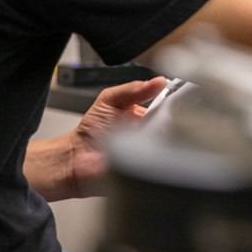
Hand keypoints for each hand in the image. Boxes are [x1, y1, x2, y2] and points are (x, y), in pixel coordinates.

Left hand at [26, 77, 165, 200]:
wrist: (76, 159)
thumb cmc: (90, 130)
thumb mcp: (109, 99)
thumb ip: (132, 89)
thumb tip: (157, 81)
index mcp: (144, 115)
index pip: (166, 107)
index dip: (172, 104)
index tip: (175, 101)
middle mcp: (150, 133)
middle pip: (172, 127)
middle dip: (168, 123)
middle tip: (157, 122)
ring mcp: (149, 152)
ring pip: (169, 145)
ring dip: (161, 140)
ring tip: (148, 137)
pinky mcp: (146, 169)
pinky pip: (160, 163)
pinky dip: (156, 157)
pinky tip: (146, 152)